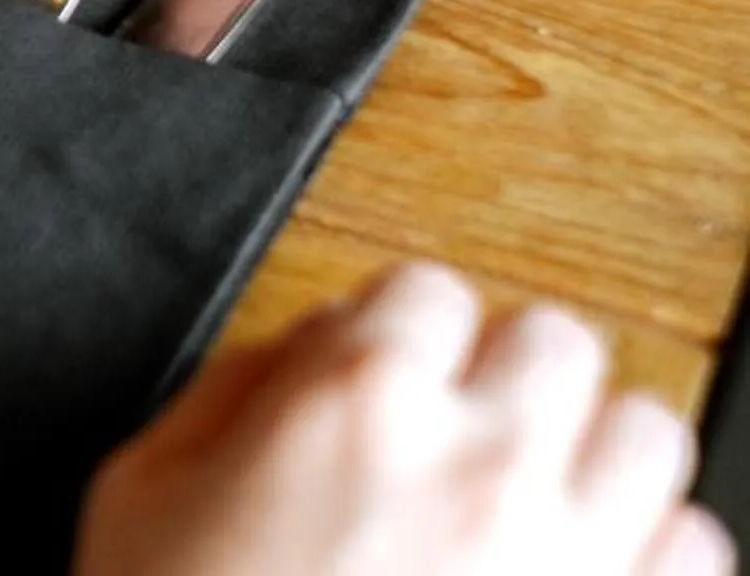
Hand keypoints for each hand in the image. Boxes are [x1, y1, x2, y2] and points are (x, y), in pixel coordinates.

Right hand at [76, 263, 730, 575]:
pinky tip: (577, 567)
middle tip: (459, 425)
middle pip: (555, 342)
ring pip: (645, 431)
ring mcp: (570, 554)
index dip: (395, 327)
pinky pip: (694, 546)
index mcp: (355, 404)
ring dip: (587, 452)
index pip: (424, 288)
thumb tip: (302, 349)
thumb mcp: (141, 491)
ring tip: (532, 494)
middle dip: (503, 374)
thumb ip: (227, 392)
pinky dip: (646, 550)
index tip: (387, 366)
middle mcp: (481, 464)